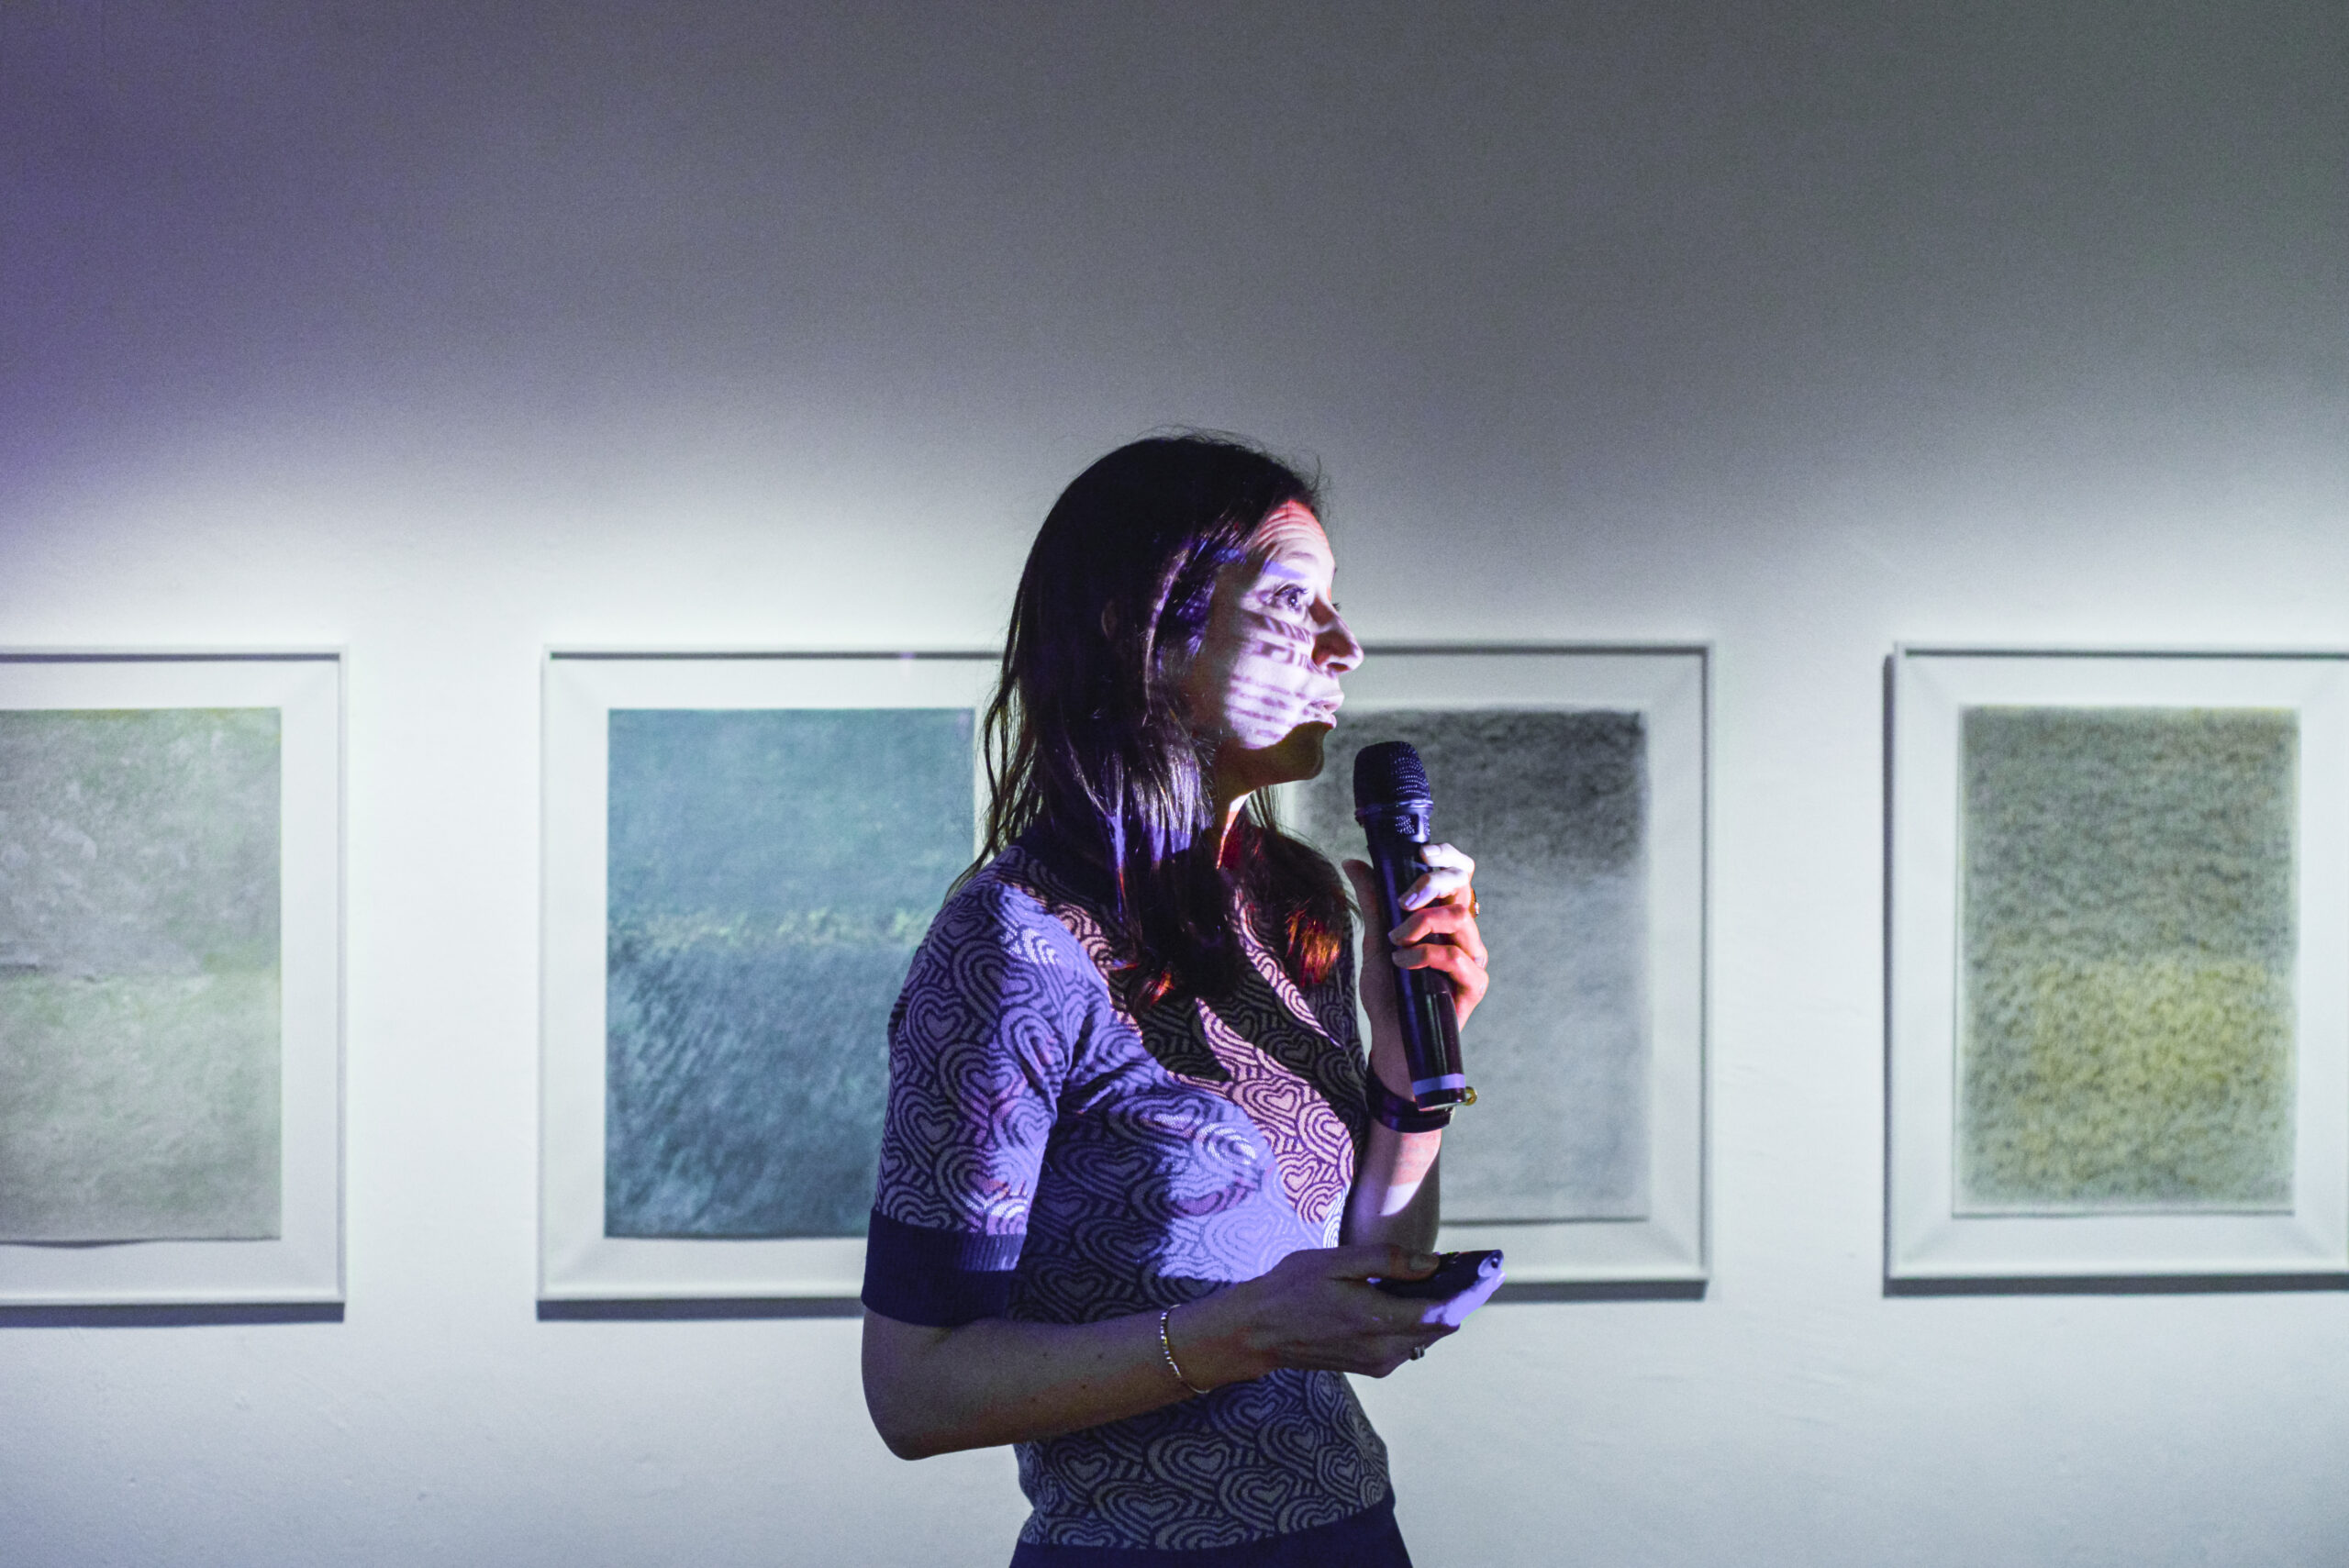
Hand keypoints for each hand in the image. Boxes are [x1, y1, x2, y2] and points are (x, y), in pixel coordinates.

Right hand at [1172, 1245, 1462, 1383]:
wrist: (1258, 1331)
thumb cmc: (1292, 1288)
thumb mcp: (1337, 1262)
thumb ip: (1388, 1262)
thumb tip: (1433, 1264)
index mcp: (1377, 1320)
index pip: (1444, 1311)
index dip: (1471, 1291)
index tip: (1490, 1272)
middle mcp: (1385, 1349)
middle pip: (1442, 1326)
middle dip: (1458, 1297)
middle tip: (1468, 1268)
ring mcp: (1379, 1362)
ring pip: (1427, 1336)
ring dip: (1438, 1309)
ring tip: (1440, 1278)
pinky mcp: (1372, 1366)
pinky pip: (1409, 1343)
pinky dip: (1417, 1321)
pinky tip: (1407, 1298)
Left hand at [1341, 845, 1490, 1087]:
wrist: (1391, 1042)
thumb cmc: (1388, 994)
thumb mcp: (1374, 940)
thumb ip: (1373, 901)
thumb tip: (1354, 862)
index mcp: (1443, 918)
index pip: (1460, 875)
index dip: (1448, 857)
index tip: (1422, 851)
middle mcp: (1463, 934)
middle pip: (1463, 888)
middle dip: (1430, 884)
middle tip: (1403, 900)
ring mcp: (1472, 958)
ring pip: (1461, 918)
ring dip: (1422, 923)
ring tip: (1395, 941)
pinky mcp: (1475, 984)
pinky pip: (1457, 957)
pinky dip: (1425, 954)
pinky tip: (1402, 964)